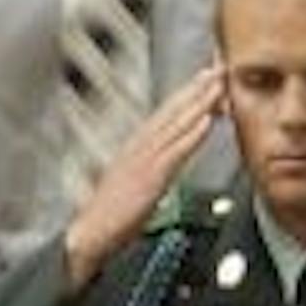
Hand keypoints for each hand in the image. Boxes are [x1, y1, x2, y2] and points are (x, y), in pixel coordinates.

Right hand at [63, 65, 226, 292]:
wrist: (88, 237)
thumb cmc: (109, 219)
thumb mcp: (133, 188)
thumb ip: (150, 172)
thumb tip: (164, 167)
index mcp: (135, 149)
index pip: (165, 117)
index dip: (185, 96)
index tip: (204, 80)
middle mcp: (139, 148)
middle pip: (172, 112)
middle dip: (195, 89)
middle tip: (217, 68)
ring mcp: (144, 161)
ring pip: (176, 125)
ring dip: (198, 103)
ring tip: (217, 84)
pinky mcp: (149, 178)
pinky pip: (174, 152)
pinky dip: (191, 135)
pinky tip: (205, 121)